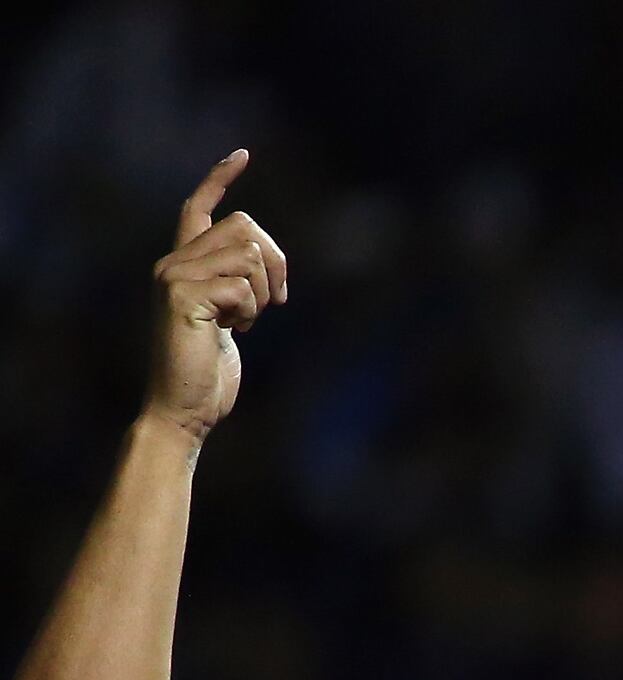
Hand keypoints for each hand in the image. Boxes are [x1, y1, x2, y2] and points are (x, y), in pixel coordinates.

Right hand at [145, 153, 284, 441]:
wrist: (184, 408)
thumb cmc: (208, 372)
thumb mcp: (229, 319)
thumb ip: (237, 285)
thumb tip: (264, 262)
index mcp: (182, 265)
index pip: (199, 208)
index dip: (221, 180)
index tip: (243, 154)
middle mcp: (172, 262)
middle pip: (246, 226)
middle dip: (276, 262)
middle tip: (275, 302)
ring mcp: (173, 276)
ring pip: (249, 254)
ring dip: (264, 292)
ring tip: (245, 321)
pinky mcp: (182, 295)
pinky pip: (242, 285)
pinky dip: (252, 310)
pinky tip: (234, 331)